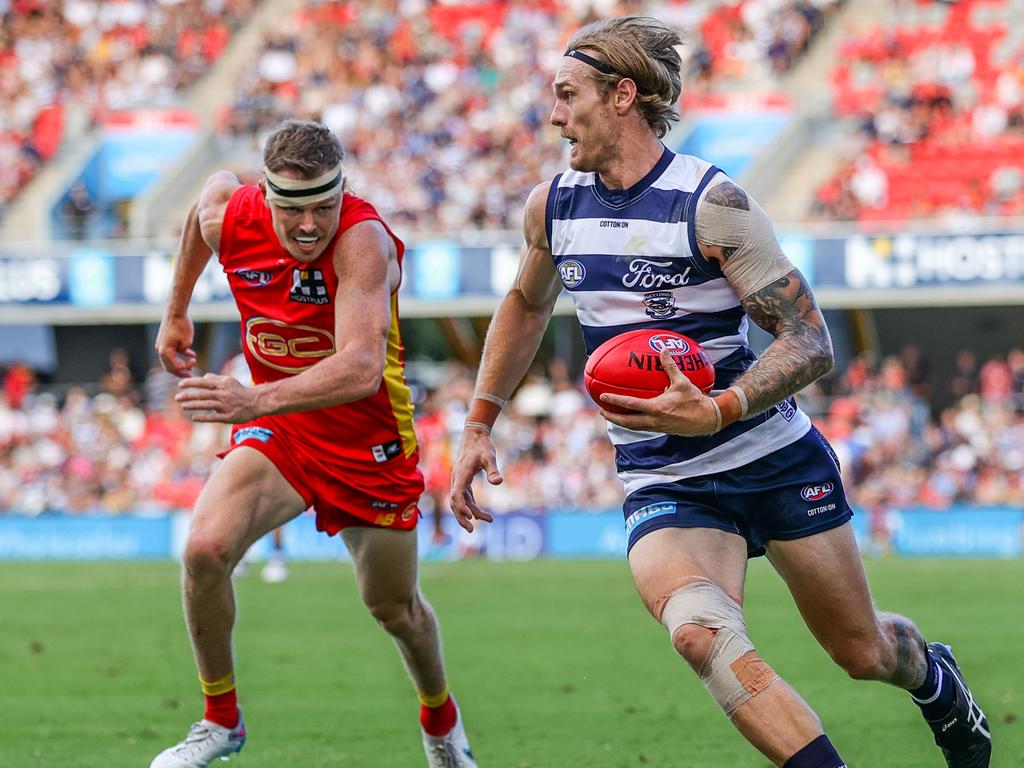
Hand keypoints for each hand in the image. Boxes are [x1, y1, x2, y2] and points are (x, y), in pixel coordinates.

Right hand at [156, 314, 196, 377]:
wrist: (175, 311)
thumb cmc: (181, 325)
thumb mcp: (187, 341)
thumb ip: (185, 351)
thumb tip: (185, 353)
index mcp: (164, 351)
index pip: (174, 367)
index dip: (185, 368)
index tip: (194, 363)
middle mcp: (160, 349)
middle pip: (169, 367)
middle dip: (180, 371)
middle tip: (191, 374)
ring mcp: (161, 345)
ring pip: (169, 360)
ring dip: (180, 364)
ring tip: (191, 366)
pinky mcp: (164, 341)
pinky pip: (171, 352)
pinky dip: (180, 355)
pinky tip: (191, 355)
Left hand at [175, 374, 258, 422]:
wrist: (256, 402)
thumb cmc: (240, 391)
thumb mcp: (229, 381)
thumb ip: (215, 379)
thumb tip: (202, 377)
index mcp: (222, 384)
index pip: (203, 382)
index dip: (191, 383)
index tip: (180, 385)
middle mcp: (224, 394)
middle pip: (203, 394)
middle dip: (188, 395)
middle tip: (177, 397)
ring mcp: (226, 406)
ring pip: (207, 405)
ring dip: (193, 405)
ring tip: (183, 406)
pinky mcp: (229, 417)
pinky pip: (214, 417)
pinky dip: (204, 417)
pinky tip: (194, 417)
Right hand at [449, 426, 501, 531]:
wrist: (475, 433)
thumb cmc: (482, 445)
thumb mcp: (489, 456)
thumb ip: (492, 469)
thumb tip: (498, 482)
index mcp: (461, 474)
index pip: (456, 495)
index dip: (461, 508)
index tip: (471, 517)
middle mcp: (457, 479)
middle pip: (454, 503)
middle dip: (462, 517)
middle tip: (472, 530)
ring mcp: (459, 480)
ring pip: (460, 502)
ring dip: (470, 513)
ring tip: (489, 520)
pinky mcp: (463, 480)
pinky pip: (465, 497)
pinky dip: (472, 506)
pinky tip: (482, 514)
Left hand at [600, 349, 718, 435]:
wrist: (708, 419)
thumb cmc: (695, 400)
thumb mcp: (682, 382)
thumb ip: (670, 366)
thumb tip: (664, 350)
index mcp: (657, 408)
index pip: (630, 404)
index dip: (615, 400)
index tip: (603, 396)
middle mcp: (654, 420)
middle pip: (627, 422)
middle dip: (613, 417)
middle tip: (602, 411)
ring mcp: (657, 427)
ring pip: (634, 427)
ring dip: (621, 422)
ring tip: (612, 416)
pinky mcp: (662, 430)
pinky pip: (643, 428)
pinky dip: (633, 424)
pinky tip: (631, 418)